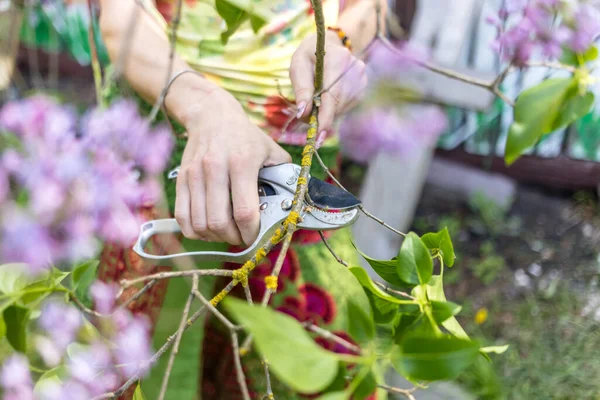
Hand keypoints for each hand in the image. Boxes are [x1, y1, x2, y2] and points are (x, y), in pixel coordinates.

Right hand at [174, 89, 290, 244]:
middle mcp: (215, 168)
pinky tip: (207, 229)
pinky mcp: (181, 179)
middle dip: (233, 238)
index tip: (256, 237)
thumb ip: (284, 176)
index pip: (244, 211)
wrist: (211, 116)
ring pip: (200, 223)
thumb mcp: (271, 151)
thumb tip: (294, 202)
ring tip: (226, 233)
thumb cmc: (246, 137)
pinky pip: (182, 217)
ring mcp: (195, 175)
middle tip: (241, 237)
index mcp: (242, 163)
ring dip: (214, 237)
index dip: (251, 233)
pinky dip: (194, 231)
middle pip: (219, 222)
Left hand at [290, 30, 367, 136]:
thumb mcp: (298, 65)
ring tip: (315, 105)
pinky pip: (346, 106)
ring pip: (342, 108)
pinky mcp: (362, 87)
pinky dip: (334, 109)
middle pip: (337, 104)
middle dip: (321, 118)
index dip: (325, 118)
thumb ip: (301, 88)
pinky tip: (327, 99)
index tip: (319, 136)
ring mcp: (361, 78)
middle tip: (307, 121)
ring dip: (326, 113)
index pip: (333, 95)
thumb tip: (304, 113)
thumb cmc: (310, 55)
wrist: (330, 44)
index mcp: (337, 59)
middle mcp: (354, 69)